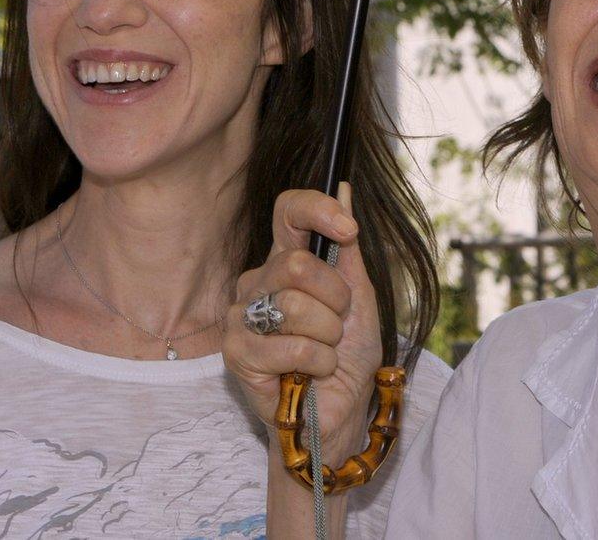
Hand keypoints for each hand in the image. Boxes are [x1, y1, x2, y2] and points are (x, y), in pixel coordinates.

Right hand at [222, 183, 381, 464]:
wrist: (341, 410)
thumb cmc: (348, 353)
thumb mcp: (361, 296)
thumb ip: (349, 248)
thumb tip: (346, 187)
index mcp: (287, 261)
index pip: (288, 212)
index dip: (318, 210)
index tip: (348, 229)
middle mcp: (258, 281)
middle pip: (296, 264)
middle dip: (336, 299)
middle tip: (339, 324)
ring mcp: (241, 317)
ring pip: (294, 305)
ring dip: (328, 336)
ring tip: (325, 352)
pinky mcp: (236, 353)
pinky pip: (289, 345)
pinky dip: (317, 362)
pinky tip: (310, 372)